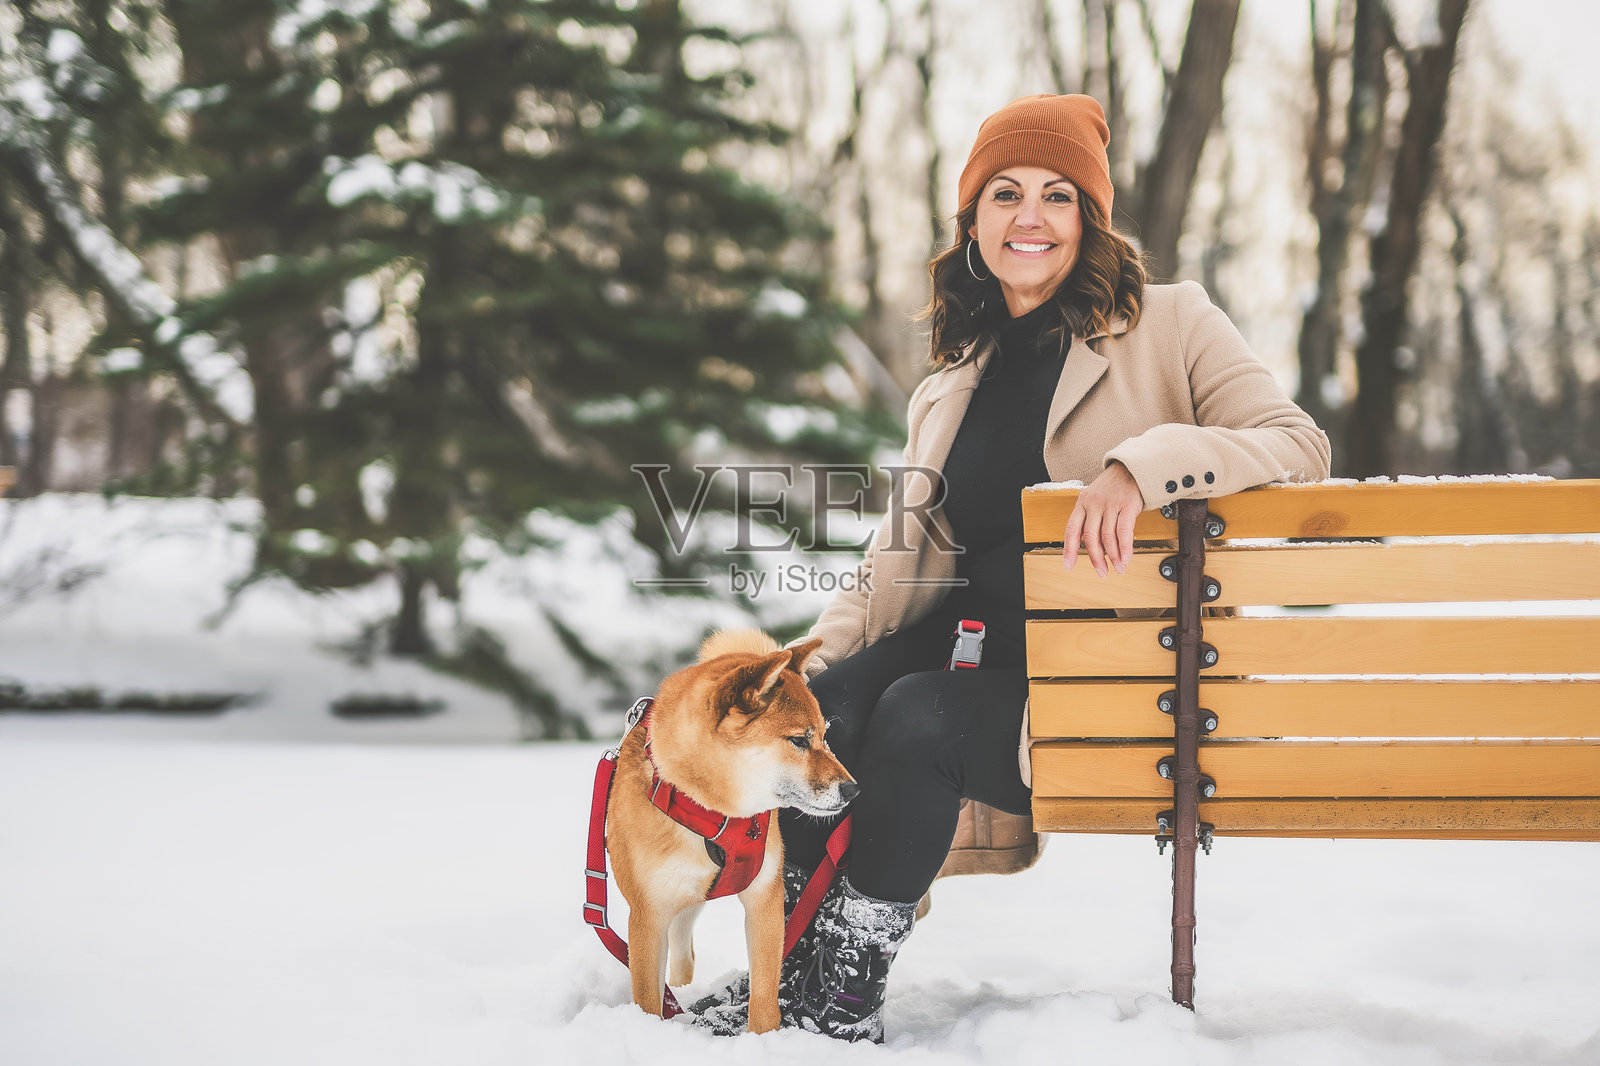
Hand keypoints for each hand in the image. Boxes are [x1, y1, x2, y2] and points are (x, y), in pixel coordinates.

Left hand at [1063, 461, 1144, 576]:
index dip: (1069, 549)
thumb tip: (1094, 547)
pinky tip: (1126, 557)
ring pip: (1108, 536)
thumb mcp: (1095, 498)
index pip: (1072, 529)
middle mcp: (1093, 503)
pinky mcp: (1127, 504)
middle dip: (1096, 558)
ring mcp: (1110, 503)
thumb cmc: (1113, 486)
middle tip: (1102, 572)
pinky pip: (1124, 530)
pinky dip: (1125, 547)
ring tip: (1119, 568)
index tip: (1068, 565)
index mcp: (1082, 503)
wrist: (1132, 466)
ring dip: (1114, 556)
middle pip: (1091, 537)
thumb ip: (1092, 519)